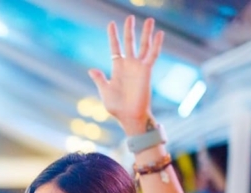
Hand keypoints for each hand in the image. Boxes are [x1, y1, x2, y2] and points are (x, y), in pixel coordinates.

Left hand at [88, 16, 163, 133]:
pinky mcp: (146, 71)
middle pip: (129, 42)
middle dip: (129, 30)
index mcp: (117, 68)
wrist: (129, 116)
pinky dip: (156, 45)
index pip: (115, 47)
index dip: (113, 36)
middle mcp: (128, 65)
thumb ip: (100, 79)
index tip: (111, 24)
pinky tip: (159, 34)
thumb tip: (91, 70)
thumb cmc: (117, 107)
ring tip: (149, 20)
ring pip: (143, 46)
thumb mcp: (105, 91)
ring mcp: (138, 67)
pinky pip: (152, 55)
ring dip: (146, 33)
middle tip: (129, 17)